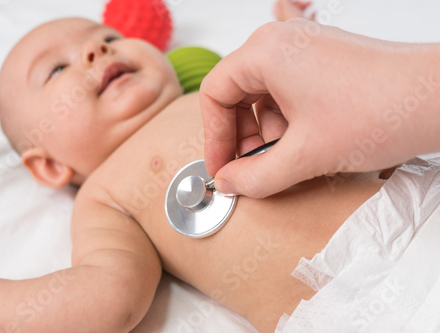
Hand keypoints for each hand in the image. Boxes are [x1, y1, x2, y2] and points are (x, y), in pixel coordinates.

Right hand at [200, 19, 439, 197]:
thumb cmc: (379, 112)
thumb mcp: (304, 156)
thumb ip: (255, 176)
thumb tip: (230, 183)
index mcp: (265, 52)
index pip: (214, 94)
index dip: (214, 137)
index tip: (223, 167)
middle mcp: (280, 43)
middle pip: (237, 95)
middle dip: (243, 138)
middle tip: (253, 168)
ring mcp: (304, 49)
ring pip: (263, 97)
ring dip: (269, 134)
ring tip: (292, 158)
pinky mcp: (323, 61)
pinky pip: (288, 94)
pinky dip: (289, 123)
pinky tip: (308, 144)